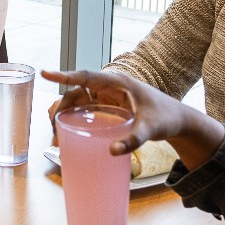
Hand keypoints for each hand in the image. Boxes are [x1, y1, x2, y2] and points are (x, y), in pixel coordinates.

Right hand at [43, 70, 188, 155]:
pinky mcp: (109, 105)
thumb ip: (134, 140)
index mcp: (117, 82)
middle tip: (54, 129)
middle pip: (77, 92)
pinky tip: (70, 133)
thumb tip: (113, 151)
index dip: (64, 75)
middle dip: (62, 107)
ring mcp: (108, 95)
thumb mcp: (151, 128)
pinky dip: (75, 118)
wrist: (178, 120)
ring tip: (58, 135)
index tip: (46, 73)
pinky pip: (86, 108)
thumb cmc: (166, 117)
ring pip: (79, 100)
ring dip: (66, 114)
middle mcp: (109, 86)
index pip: (86, 76)